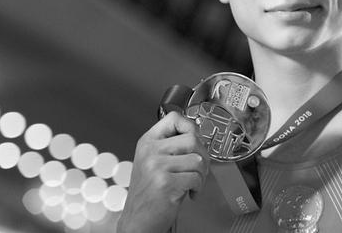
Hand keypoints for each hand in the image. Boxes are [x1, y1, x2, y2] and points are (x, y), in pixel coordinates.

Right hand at [117, 111, 209, 232]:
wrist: (138, 222)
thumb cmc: (149, 193)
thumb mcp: (153, 162)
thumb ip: (171, 146)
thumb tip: (198, 134)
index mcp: (147, 142)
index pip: (174, 118)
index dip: (191, 126)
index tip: (195, 140)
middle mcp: (150, 151)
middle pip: (192, 139)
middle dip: (203, 155)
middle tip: (200, 169)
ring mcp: (157, 167)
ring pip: (198, 159)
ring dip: (202, 174)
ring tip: (193, 183)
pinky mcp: (165, 183)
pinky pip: (196, 178)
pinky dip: (198, 188)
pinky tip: (189, 193)